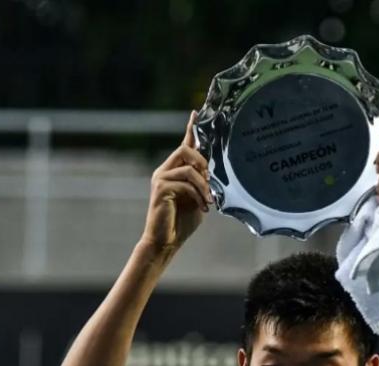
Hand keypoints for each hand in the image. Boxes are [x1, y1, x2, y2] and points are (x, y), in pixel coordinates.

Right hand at [141, 111, 210, 253]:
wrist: (166, 240)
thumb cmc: (183, 221)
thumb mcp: (200, 198)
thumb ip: (205, 183)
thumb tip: (217, 174)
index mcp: (175, 170)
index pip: (185, 144)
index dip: (191, 129)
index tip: (196, 113)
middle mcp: (165, 170)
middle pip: (186, 148)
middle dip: (203, 161)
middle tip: (213, 180)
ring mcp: (161, 178)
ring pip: (188, 166)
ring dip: (204, 183)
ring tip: (209, 200)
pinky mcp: (161, 188)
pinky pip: (185, 182)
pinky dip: (198, 194)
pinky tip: (203, 206)